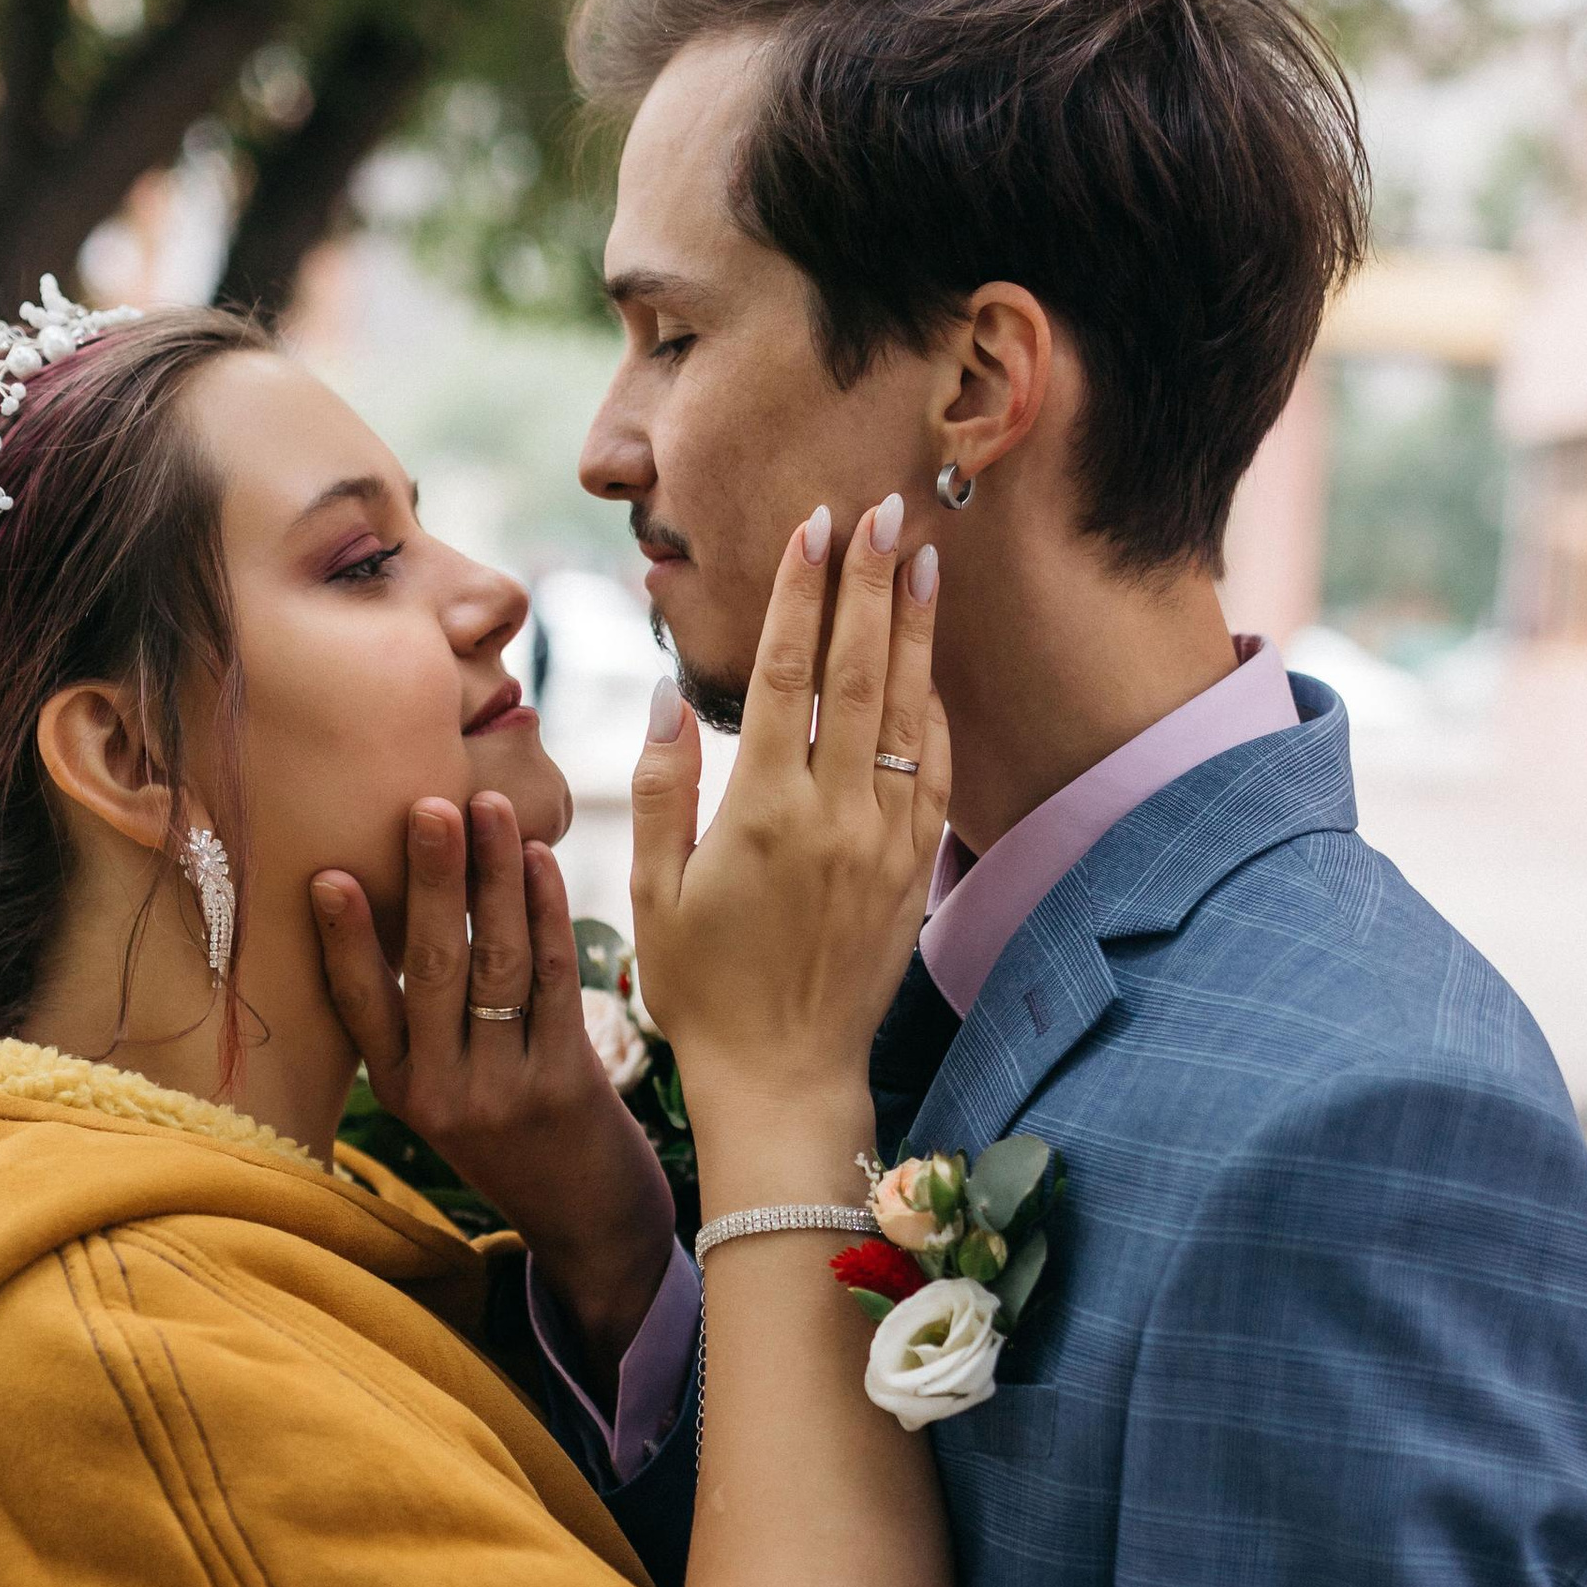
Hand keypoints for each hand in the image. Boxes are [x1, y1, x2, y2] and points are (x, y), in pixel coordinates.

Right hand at [313, 794, 674, 1371]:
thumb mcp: (446, 1095)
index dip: (345, 941)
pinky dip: (548, 914)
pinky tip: (540, 862)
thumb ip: (419, 1025)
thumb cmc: (512, 1140)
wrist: (587, 1224)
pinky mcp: (566, 1082)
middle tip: (428, 805)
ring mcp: (505, 1089)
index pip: (360, 1005)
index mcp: (399, 1091)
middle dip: (432, 880)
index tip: (329, 874)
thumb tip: (405, 905)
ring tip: (490, 808)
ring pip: (496, 965)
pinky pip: (554, 982)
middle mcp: (443, 1093)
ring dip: (495, 879)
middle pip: (432, 969)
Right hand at [631, 497, 949, 1191]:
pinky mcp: (915, 871)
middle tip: (881, 509)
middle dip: (868, 582)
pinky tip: (928, 668)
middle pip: (858, 671)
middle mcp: (833, 816)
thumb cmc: (701, 990)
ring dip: (913, 630)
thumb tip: (667, 694)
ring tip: (920, 558)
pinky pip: (931, 773)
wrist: (783, 1077)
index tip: (813, 525)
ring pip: (905, 712)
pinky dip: (931, 712)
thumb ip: (663, 787)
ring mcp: (885, 842)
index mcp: (762, 812)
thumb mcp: (654, 893)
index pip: (784, 672)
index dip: (800, 592)